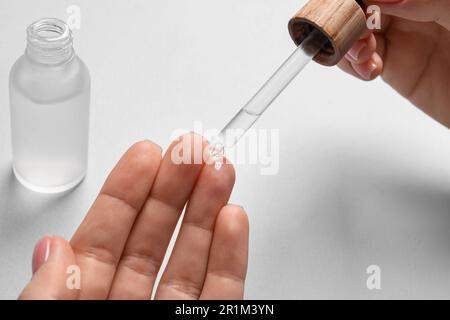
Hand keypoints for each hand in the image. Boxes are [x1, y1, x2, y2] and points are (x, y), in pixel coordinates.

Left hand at [19, 134, 248, 299]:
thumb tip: (52, 250)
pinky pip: (220, 295)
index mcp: (85, 300)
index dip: (127, 190)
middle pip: (154, 236)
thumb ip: (49, 297)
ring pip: (191, 259)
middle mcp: (127, 304)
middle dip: (175, 187)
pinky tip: (233, 220)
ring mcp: (166, 317)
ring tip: (220, 170)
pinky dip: (231, 257)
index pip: (106, 236)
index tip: (146, 153)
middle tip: (191, 149)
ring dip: (209, 210)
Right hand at [339, 0, 449, 126]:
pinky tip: (368, 69)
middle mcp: (412, 9)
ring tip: (362, 54)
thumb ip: (426, 1)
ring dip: (348, 42)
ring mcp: (401, 37)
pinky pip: (359, 60)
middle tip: (355, 31)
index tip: (355, 6)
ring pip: (354, 31)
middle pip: (362, 6)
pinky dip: (352, 64)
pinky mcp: (392, 67)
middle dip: (348, 17)